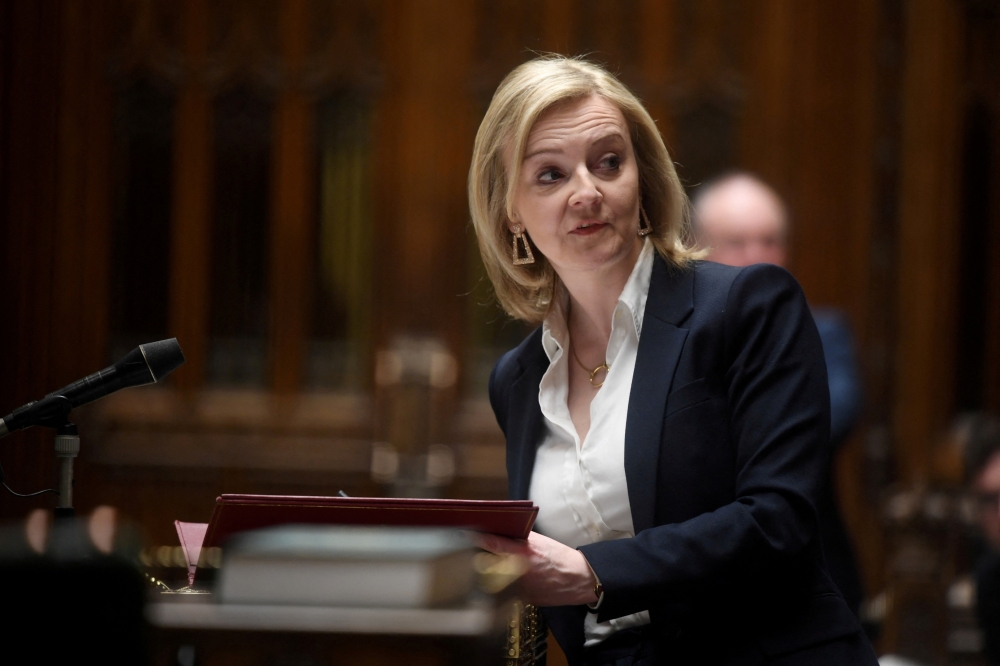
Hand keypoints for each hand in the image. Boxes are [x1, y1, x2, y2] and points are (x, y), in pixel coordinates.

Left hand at [471, 531, 598, 606]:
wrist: (578, 579)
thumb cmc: (559, 557)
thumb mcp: (539, 541)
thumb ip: (518, 538)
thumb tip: (499, 532)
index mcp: (522, 553)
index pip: (492, 544)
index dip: (476, 538)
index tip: (464, 534)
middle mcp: (517, 571)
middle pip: (486, 563)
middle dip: (478, 557)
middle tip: (472, 550)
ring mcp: (517, 588)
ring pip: (492, 579)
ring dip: (487, 572)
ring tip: (488, 564)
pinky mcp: (520, 599)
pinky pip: (503, 590)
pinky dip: (500, 584)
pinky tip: (504, 579)